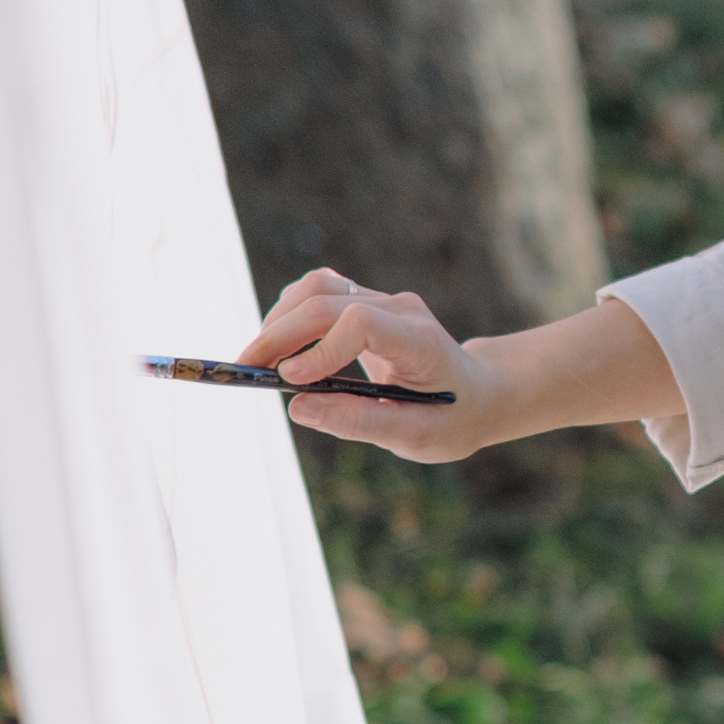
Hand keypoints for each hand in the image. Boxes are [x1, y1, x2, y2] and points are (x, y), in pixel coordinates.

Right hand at [236, 267, 498, 461]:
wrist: (476, 394)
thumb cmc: (450, 419)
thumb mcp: (414, 436)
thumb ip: (358, 421)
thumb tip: (297, 407)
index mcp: (421, 342)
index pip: (363, 322)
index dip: (322, 347)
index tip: (291, 380)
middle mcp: (401, 310)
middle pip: (328, 300)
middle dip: (280, 334)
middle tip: (247, 371)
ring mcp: (384, 300)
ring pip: (319, 286)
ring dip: (281, 318)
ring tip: (260, 361)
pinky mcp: (366, 302)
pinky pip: (319, 293)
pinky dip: (291, 315)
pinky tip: (280, 350)